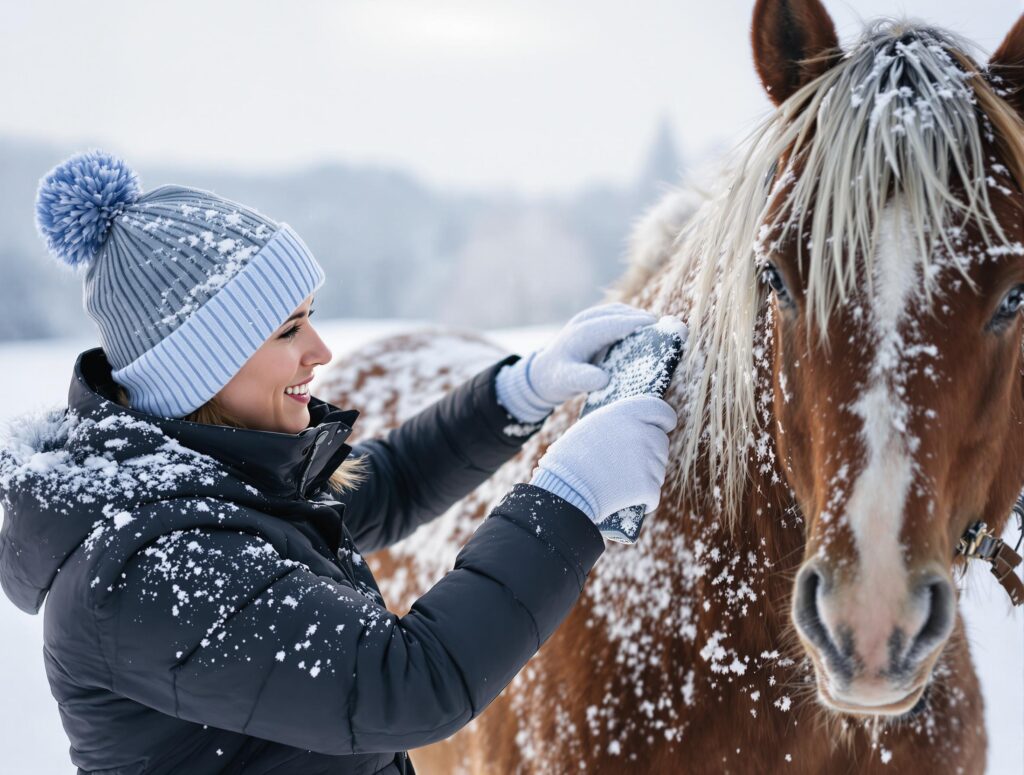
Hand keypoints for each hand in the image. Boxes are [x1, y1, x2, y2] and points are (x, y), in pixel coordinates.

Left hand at [495, 303, 656, 422]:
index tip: (657, 325)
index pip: (614, 323)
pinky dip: (632, 322)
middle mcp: (587, 321)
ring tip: (661, 330)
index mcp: (583, 332)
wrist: (541, 374)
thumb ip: (584, 379)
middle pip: (620, 314)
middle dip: (644, 319)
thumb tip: (604, 379)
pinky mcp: (595, 324)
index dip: (636, 323)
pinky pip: (618, 318)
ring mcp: (591, 320)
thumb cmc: (555, 379)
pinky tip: (645, 334)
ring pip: (620, 313)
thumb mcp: (567, 382)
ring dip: (639, 319)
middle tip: (669, 327)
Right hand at [529, 394, 677, 523]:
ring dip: (646, 476)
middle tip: (628, 464)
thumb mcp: (592, 426)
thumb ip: (620, 421)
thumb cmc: (571, 457)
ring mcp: (648, 459)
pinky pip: (654, 494)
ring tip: (620, 481)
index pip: (663, 412)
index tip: (663, 428)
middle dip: (651, 454)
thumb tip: (639, 424)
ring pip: (659, 469)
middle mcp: (642, 431)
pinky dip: (644, 499)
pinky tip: (626, 498)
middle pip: (662, 443)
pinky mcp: (648, 485)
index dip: (664, 422)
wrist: (566, 488)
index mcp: (627, 412)